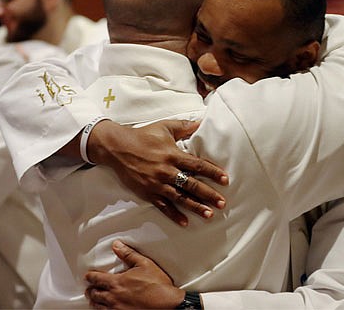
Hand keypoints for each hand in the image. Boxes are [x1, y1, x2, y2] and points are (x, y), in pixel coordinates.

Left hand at [85, 240, 184, 309]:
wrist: (166, 303)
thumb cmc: (158, 285)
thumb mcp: (144, 263)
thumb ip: (128, 254)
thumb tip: (117, 245)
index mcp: (117, 282)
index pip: (96, 278)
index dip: (90, 276)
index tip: (88, 276)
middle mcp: (114, 297)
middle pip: (94, 293)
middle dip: (91, 289)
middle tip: (90, 288)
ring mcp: (117, 309)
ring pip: (98, 306)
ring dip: (94, 301)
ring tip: (94, 299)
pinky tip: (105, 309)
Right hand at [88, 119, 227, 225]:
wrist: (117, 147)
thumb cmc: (143, 135)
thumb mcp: (165, 127)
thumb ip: (185, 126)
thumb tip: (201, 121)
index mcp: (173, 155)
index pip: (197, 165)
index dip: (212, 172)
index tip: (225, 179)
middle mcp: (167, 171)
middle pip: (192, 185)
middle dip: (209, 195)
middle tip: (222, 203)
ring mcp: (157, 183)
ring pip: (180, 198)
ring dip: (196, 207)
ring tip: (209, 215)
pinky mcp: (148, 192)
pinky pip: (163, 206)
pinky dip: (174, 215)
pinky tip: (185, 223)